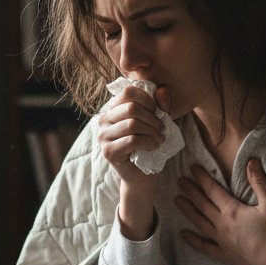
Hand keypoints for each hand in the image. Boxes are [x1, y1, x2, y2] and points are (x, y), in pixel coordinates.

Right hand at [98, 84, 164, 239]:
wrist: (143, 174)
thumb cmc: (148, 145)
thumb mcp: (156, 121)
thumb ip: (160, 105)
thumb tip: (162, 90)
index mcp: (112, 109)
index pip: (128, 92)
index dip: (147, 100)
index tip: (156, 113)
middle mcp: (103, 120)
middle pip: (131, 107)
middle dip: (152, 118)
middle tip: (161, 129)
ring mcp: (103, 136)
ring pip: (132, 124)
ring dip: (152, 132)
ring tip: (159, 139)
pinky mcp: (108, 152)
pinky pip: (132, 140)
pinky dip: (148, 142)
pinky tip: (154, 147)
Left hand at [175, 160, 265, 264]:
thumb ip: (259, 183)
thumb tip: (251, 162)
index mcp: (232, 210)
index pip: (213, 190)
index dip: (202, 178)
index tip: (192, 168)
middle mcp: (221, 224)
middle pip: (202, 204)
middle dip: (190, 191)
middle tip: (179, 181)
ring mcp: (220, 240)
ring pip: (199, 222)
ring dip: (187, 210)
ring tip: (176, 201)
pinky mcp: (222, 254)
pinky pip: (204, 246)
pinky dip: (193, 240)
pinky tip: (183, 235)